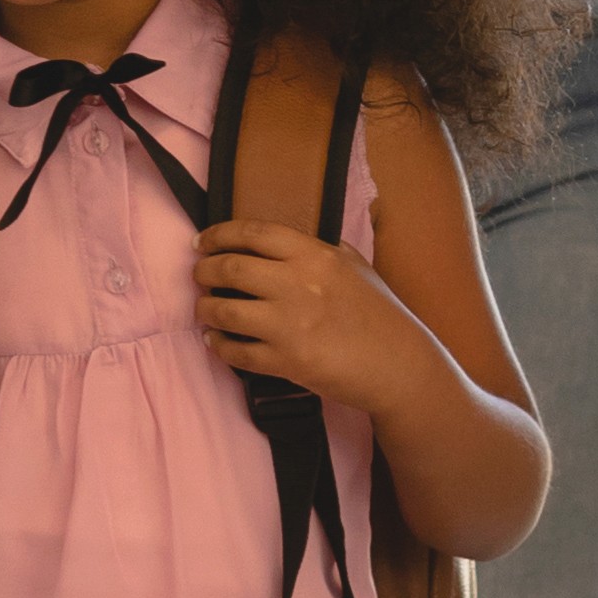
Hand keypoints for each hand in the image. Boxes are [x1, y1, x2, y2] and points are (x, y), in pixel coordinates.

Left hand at [194, 216, 409, 415]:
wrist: (398, 364)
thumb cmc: (380, 313)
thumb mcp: (356, 265)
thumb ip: (321, 249)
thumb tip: (285, 242)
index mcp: (314, 254)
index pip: (253, 233)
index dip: (219, 234)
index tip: (202, 241)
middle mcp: (297, 284)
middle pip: (231, 267)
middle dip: (205, 270)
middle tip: (199, 275)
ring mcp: (289, 324)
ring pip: (225, 310)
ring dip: (206, 308)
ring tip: (205, 309)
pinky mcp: (286, 361)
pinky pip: (237, 352)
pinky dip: (219, 346)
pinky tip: (215, 341)